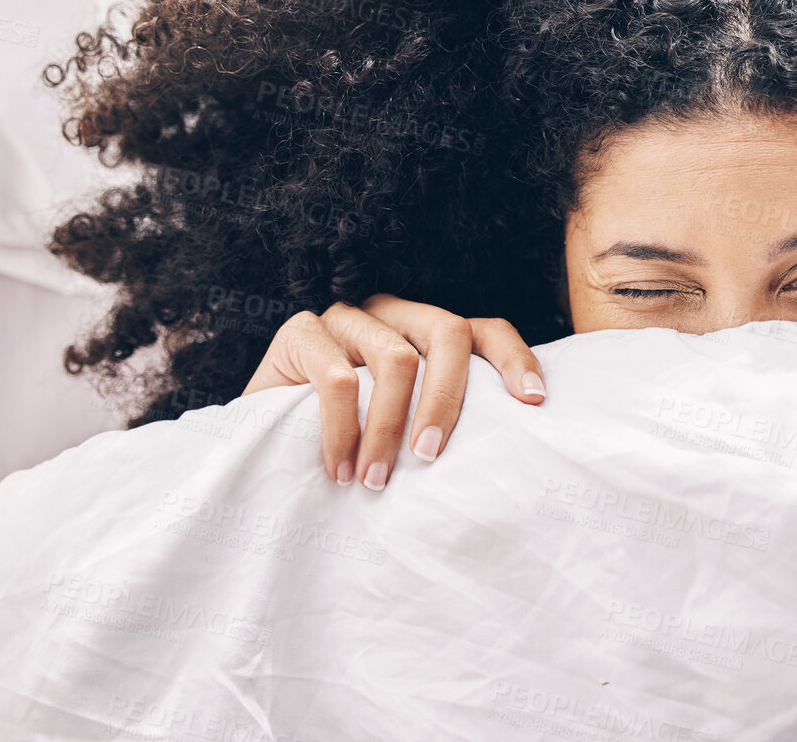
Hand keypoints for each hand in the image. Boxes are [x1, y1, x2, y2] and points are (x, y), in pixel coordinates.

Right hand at [242, 294, 545, 489]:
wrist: (261, 440)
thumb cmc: (350, 442)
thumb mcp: (406, 430)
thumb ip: (445, 424)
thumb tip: (505, 458)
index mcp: (428, 331)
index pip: (486, 329)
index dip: (515, 359)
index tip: (535, 403)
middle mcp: (394, 314)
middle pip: (448, 334)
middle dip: (447, 399)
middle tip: (432, 456)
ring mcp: (347, 318)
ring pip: (395, 359)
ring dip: (389, 428)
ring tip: (376, 482)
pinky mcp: (301, 332)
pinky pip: (336, 377)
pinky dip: (343, 431)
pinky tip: (338, 472)